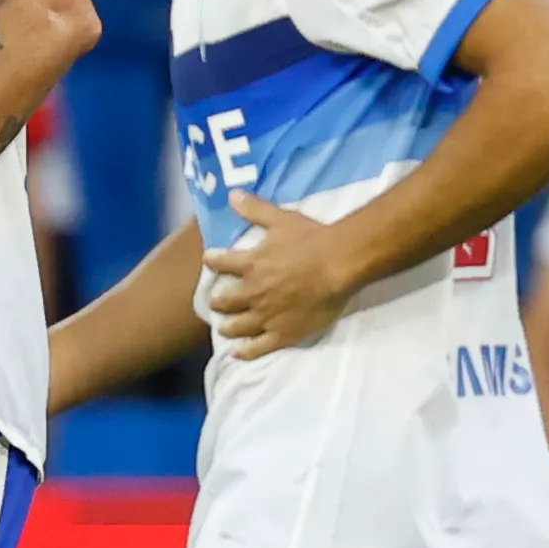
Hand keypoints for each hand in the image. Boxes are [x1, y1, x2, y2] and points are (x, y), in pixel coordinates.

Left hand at [199, 195, 364, 358]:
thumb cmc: (311, 239)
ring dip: (227, 325)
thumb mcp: (281, 218)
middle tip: (217, 301)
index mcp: (250, 264)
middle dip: (218, 300)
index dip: (213, 261)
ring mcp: (266, 316)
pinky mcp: (282, 333)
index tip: (210, 260)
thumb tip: (232, 195)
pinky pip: (258, 347)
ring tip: (223, 326)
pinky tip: (238, 352)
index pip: (220, 263)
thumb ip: (255, 209)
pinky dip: (245, 351)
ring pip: (237, 325)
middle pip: (224, 300)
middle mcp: (252, 292)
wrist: (338, 265)